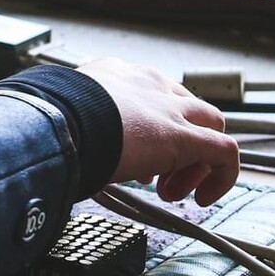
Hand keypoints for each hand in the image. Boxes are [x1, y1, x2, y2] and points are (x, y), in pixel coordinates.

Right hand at [73, 57, 238, 205]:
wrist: (57, 122)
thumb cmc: (50, 124)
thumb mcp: (66, 119)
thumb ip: (78, 129)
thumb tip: (65, 154)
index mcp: (116, 77)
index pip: (151, 96)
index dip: (151, 131)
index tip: (139, 160)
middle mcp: (148, 84)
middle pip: (187, 108)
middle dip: (180, 145)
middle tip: (159, 178)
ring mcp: (170, 108)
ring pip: (211, 126)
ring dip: (195, 162)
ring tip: (171, 191)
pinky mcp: (186, 136)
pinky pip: (224, 152)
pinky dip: (221, 176)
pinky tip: (204, 198)